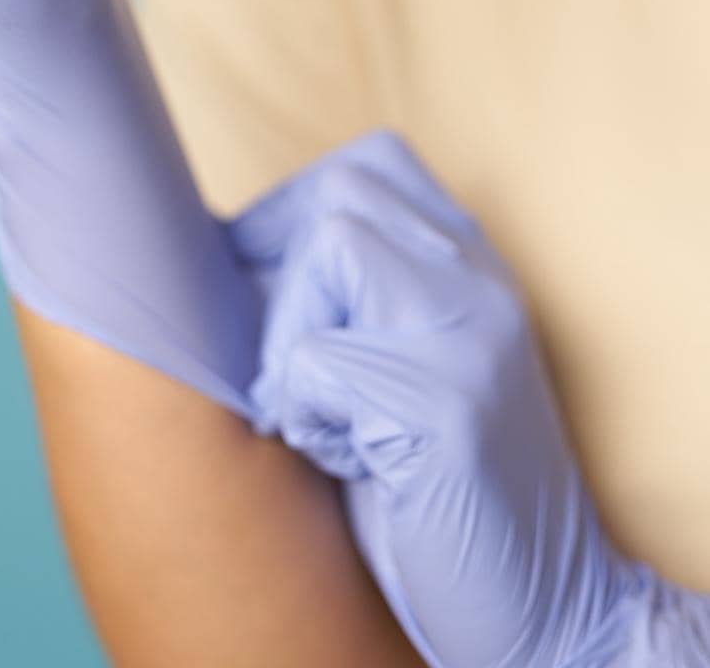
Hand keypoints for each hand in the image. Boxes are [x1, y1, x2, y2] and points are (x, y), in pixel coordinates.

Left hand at [231, 130, 665, 667]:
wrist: (550, 610)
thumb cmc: (442, 491)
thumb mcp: (408, 365)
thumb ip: (358, 296)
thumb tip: (224, 241)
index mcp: (474, 268)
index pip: (373, 164)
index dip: (297, 213)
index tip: (271, 292)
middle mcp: (482, 284)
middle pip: (339, 196)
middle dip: (286, 277)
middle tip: (293, 371)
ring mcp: (472, 337)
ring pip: (329, 253)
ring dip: (292, 346)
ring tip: (328, 422)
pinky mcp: (447, 405)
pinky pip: (315, 365)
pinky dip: (305, 419)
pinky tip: (354, 465)